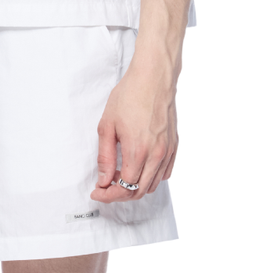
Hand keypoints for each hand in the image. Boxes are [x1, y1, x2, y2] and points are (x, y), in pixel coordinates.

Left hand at [93, 61, 177, 201]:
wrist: (153, 78)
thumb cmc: (129, 96)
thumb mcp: (107, 126)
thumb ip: (105, 157)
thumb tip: (104, 180)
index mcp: (137, 151)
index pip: (124, 188)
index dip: (108, 194)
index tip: (98, 192)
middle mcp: (156, 155)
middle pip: (139, 191)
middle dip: (119, 194)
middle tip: (106, 186)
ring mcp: (167, 151)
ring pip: (153, 185)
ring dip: (135, 187)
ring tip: (120, 175)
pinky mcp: (174, 146)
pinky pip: (165, 173)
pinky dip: (151, 178)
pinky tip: (139, 168)